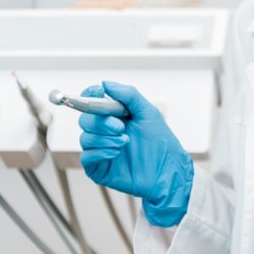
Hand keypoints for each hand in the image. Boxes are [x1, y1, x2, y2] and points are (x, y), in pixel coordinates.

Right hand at [78, 81, 193, 226]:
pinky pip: (87, 157)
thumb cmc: (160, 142)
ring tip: (125, 141)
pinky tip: (116, 152)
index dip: (90, 96)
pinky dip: (100, 152)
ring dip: (104, 138)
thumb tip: (105, 83)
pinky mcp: (99, 168)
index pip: (91, 102)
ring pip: (85, 138)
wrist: (168, 169)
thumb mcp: (147, 112)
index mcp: (112, 116)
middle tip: (121, 127)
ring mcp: (100, 149)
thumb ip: (128, 95)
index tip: (98, 92)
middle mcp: (104, 132)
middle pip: (85, 119)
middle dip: (101, 121)